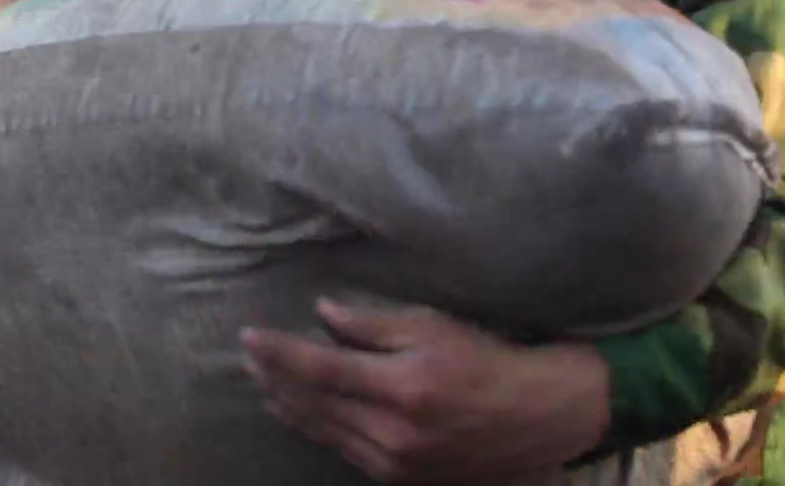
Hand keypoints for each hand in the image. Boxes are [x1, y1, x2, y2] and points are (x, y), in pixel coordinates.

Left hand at [241, 299, 610, 482]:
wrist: (536, 417)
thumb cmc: (484, 360)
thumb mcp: (432, 327)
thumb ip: (371, 325)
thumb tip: (321, 314)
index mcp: (401, 387)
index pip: (320, 369)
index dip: (279, 353)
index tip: (248, 336)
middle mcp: (394, 432)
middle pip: (315, 404)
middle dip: (275, 378)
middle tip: (247, 356)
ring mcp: (397, 462)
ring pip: (325, 431)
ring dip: (289, 406)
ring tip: (263, 383)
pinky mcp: (402, 479)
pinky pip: (345, 451)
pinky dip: (318, 430)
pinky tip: (300, 414)